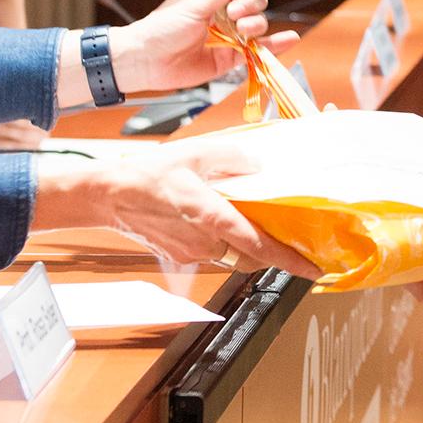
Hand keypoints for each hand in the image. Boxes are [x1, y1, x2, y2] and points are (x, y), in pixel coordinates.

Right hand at [30, 154, 318, 277]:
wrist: (110, 195)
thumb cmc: (150, 173)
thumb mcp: (195, 152)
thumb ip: (231, 158)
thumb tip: (257, 166)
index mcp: (212, 216)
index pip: (260, 245)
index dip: (289, 261)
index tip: (312, 270)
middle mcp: (204, 242)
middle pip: (250, 258)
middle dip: (268, 253)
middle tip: (283, 240)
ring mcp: (191, 254)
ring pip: (230, 258)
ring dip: (243, 246)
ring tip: (245, 224)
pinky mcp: (179, 257)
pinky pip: (210, 255)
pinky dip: (220, 243)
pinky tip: (213, 222)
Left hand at [109, 0, 296, 93]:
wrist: (145, 61)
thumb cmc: (161, 29)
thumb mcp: (193, 6)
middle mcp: (222, 14)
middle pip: (254, 3)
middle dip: (252, 4)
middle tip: (234, 11)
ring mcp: (228, 37)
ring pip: (257, 26)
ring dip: (257, 24)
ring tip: (242, 28)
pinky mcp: (229, 60)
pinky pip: (256, 52)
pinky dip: (274, 46)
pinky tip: (289, 39)